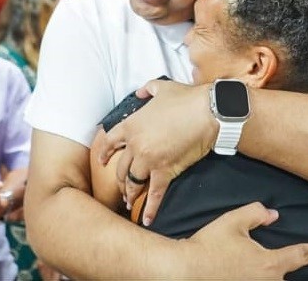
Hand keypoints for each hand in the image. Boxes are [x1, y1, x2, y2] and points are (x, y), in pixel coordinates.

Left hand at [98, 79, 216, 225]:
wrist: (206, 111)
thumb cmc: (185, 98)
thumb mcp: (161, 88)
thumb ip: (146, 90)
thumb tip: (140, 92)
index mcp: (131, 125)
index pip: (109, 142)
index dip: (104, 153)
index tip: (101, 161)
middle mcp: (135, 145)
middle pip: (121, 167)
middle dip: (120, 179)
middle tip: (121, 187)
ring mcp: (149, 160)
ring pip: (133, 182)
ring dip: (130, 193)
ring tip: (130, 201)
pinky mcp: (165, 171)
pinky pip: (154, 194)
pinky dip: (150, 208)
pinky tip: (146, 219)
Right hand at [180, 202, 307, 279]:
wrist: (186, 270)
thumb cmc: (210, 244)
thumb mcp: (234, 220)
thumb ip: (257, 213)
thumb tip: (272, 215)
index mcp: (270, 263)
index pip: (301, 255)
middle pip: (288, 276)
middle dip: (293, 268)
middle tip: (306, 257)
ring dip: (276, 275)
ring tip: (266, 263)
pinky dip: (262, 277)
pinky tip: (252, 272)